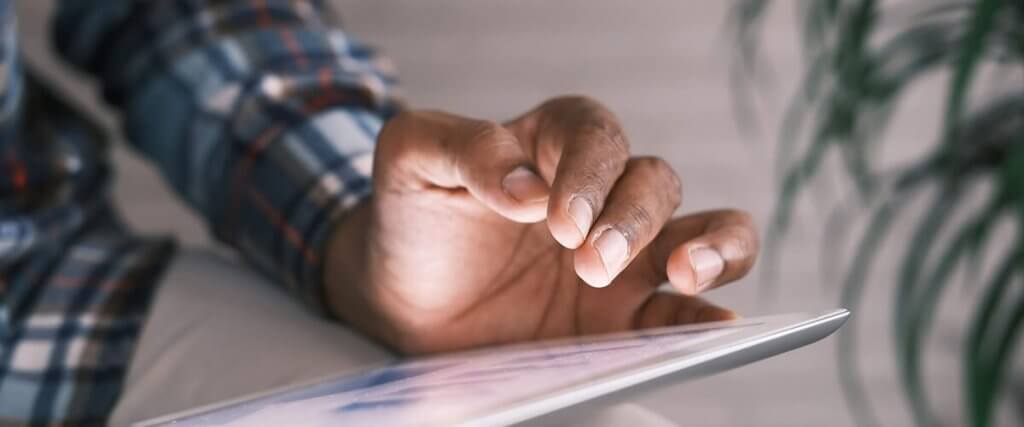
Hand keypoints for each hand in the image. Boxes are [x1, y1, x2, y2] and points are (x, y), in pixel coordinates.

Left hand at [325, 96, 758, 353]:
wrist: (404, 298)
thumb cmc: (415, 217)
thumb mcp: (413, 162)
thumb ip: (463, 148)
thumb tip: (526, 185)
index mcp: (553, 145)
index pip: (595, 136)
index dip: (588, 172)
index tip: (556, 219)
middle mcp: (601, 194)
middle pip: (654, 182)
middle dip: (631, 219)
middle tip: (589, 262)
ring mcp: (623, 255)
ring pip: (703, 230)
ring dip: (711, 246)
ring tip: (687, 273)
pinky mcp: (625, 314)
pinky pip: (685, 309)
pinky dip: (708, 312)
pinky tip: (716, 322)